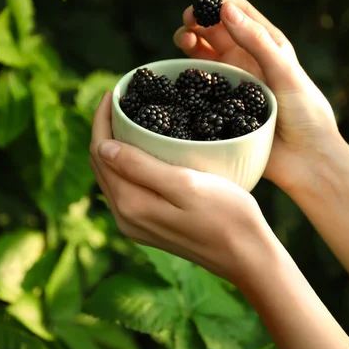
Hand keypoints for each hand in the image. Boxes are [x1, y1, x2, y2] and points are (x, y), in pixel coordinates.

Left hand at [89, 92, 275, 281]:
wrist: (247, 255)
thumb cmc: (226, 215)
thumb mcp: (184, 184)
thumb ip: (140, 167)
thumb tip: (102, 146)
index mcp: (130, 204)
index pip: (101, 153)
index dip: (102, 120)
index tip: (114, 93)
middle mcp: (125, 217)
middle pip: (102, 165)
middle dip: (104, 131)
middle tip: (120, 101)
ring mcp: (136, 225)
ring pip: (113, 177)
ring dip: (114, 147)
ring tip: (128, 119)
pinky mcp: (150, 226)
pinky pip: (127, 189)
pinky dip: (126, 165)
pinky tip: (141, 151)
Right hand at [173, 0, 340, 192]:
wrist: (306, 161)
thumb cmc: (306, 114)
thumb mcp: (285, 72)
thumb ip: (257, 41)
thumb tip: (225, 9)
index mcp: (266, 44)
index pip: (236, 11)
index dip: (217, 2)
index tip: (203, 5)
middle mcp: (246, 60)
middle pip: (213, 30)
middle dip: (197, 20)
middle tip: (188, 23)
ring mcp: (232, 83)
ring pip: (202, 54)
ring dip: (189, 41)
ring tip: (184, 41)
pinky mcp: (221, 107)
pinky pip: (199, 86)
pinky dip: (187, 76)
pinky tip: (183, 75)